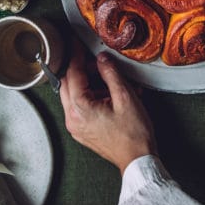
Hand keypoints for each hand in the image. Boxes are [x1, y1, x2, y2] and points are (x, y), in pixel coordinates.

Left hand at [60, 41, 156, 173]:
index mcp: (80, 108)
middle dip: (81, 69)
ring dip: (87, 83)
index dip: (76, 56)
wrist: (137, 160)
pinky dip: (90, 96)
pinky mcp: (81, 130)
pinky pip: (79, 106)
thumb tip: (102, 59)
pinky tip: (108, 96)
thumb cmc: (134, 134)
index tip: (78, 44)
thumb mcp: (126, 97)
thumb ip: (111, 73)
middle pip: (67, 83)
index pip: (73, 73)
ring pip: (72, 94)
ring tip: (110, 83)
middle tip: (99, 63)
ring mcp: (75, 126)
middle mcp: (72, 118)